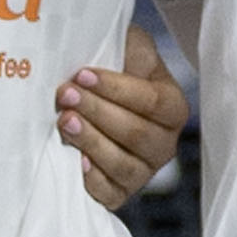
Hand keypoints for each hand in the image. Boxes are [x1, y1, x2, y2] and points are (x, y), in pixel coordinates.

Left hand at [57, 45, 185, 213]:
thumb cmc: (114, 73)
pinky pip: (110, 193)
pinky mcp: (120, 193)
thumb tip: (117, 42)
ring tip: (64, 121)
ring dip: (91, 141)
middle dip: (97, 112)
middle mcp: (164, 143)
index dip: (116, 88)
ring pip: (122, 164)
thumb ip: (130, 44)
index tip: (83, 73)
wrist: (95, 106)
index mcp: (172, 107)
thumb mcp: (128, 49)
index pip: (151, 101)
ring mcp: (144, 171)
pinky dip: (93, 180)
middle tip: (66, 95)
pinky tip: (77, 161)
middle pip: (136, 133)